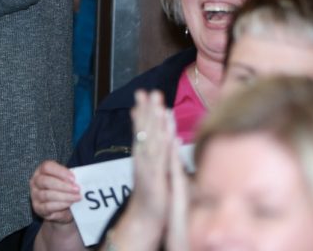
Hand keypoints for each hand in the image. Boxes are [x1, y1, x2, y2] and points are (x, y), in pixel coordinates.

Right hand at [29, 159, 80, 224]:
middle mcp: (35, 181)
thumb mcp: (66, 181)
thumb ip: (69, 179)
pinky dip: (60, 205)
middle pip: (45, 181)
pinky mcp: (37, 208)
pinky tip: (70, 204)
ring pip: (47, 195)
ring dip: (64, 196)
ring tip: (76, 197)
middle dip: (63, 185)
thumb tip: (77, 181)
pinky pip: (48, 207)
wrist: (61, 208)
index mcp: (41, 170)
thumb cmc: (64, 190)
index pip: (47, 167)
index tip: (73, 178)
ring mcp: (35, 195)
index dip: (60, 172)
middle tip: (77, 189)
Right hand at [126, 90, 177, 229]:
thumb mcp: (154, 174)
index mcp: (144, 157)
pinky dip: (166, 148)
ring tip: (158, 104)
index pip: (142, 130)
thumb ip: (156, 157)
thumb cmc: (153, 199)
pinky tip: (170, 135)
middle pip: (145, 131)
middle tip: (149, 91)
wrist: (143, 221)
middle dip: (148, 110)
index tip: (144, 94)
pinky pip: (162, 161)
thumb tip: (162, 140)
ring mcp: (148, 169)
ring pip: (152, 141)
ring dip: (154, 122)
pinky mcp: (155, 181)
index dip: (144, 112)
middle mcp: (144, 160)